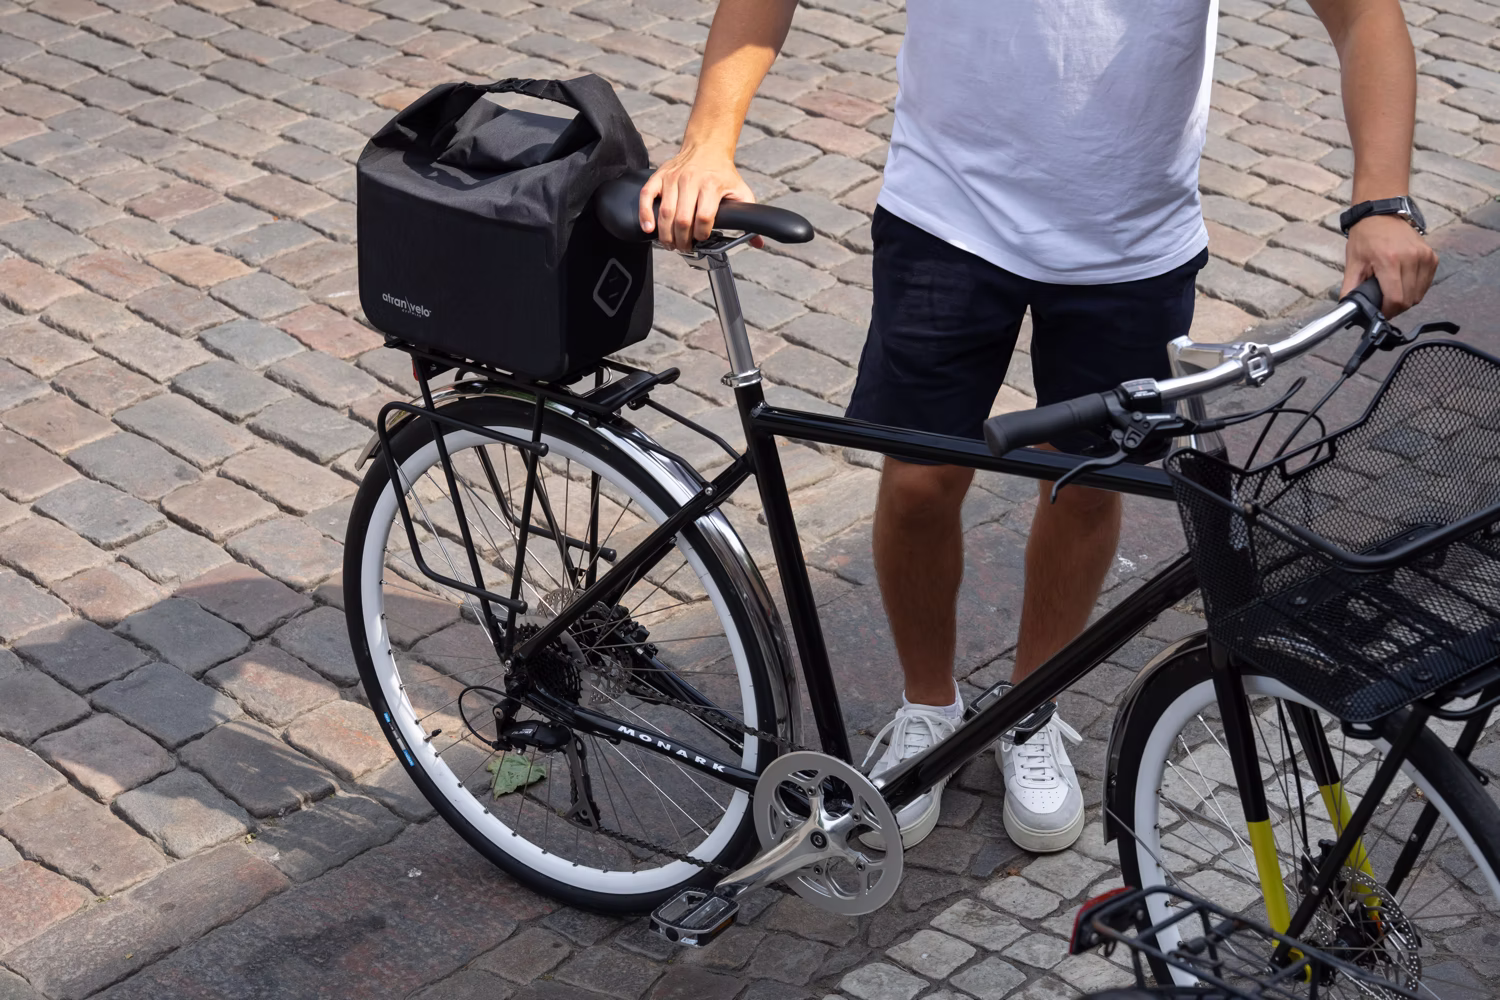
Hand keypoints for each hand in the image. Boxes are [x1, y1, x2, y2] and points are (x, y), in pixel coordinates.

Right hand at [638, 147, 760, 251]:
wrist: (707, 147)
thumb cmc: (723, 174)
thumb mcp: (741, 192)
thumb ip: (748, 217)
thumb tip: (757, 242)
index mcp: (712, 185)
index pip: (704, 217)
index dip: (702, 234)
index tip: (703, 239)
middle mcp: (691, 180)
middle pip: (683, 219)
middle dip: (683, 240)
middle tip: (684, 248)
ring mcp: (673, 178)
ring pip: (664, 212)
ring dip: (666, 234)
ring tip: (670, 244)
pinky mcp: (659, 176)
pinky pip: (646, 196)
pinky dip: (645, 214)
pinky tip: (648, 229)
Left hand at [1340, 213, 1437, 316]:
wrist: (1383, 213)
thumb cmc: (1366, 237)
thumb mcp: (1353, 262)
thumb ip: (1351, 288)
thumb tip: (1347, 310)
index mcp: (1389, 261)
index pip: (1396, 299)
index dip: (1387, 311)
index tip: (1379, 312)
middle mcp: (1411, 258)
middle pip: (1408, 300)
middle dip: (1395, 307)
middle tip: (1383, 303)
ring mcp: (1425, 257)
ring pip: (1419, 294)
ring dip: (1406, 299)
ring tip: (1392, 291)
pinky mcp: (1432, 257)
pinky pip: (1426, 284)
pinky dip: (1415, 289)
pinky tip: (1403, 282)